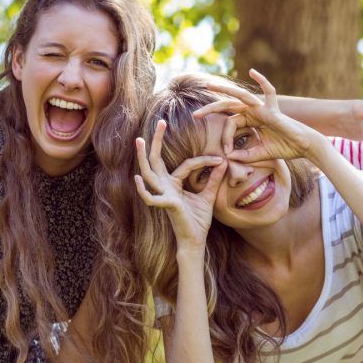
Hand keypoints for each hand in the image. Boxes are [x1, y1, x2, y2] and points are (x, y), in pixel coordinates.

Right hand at [134, 120, 226, 247]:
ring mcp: (163, 195)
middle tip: (160, 121)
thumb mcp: (208, 196)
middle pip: (156, 160)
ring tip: (139, 140)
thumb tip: (223, 162)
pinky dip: (143, 190)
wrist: (196, 240)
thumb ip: (213, 180)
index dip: (204, 160)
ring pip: (149, 173)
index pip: (186, 164)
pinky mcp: (167, 206)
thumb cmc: (198, 220)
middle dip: (156, 141)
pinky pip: (150, 198)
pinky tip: (138, 178)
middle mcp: (165, 187)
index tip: (221, 159)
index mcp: (174, 184)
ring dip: (143, 157)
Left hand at [194, 69, 324, 162]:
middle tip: (195, 115)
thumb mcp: (259, 154)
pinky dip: (262, 80)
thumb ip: (244, 156)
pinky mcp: (273, 109)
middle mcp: (254, 111)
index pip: (230, 124)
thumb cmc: (284, 149)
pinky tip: (252, 71)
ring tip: (209, 85)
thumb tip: (228, 158)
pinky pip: (269, 91)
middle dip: (211, 109)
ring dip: (224, 90)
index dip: (225, 138)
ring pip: (241, 96)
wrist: (303, 147)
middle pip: (229, 106)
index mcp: (250, 121)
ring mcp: (263, 108)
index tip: (227, 152)